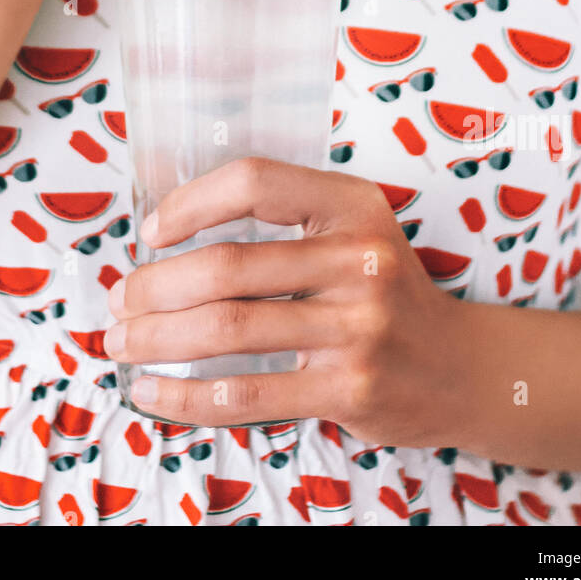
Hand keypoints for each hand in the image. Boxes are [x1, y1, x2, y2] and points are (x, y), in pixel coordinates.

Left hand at [103, 157, 467, 445]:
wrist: (460, 367)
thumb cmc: (381, 293)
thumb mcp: (352, 232)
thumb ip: (280, 225)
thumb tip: (164, 240)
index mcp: (352, 204)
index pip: (254, 182)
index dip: (190, 203)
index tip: (153, 233)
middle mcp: (360, 259)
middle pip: (228, 265)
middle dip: (154, 286)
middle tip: (120, 300)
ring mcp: (359, 326)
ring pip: (228, 330)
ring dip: (156, 339)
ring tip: (121, 341)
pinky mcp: (351, 389)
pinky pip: (247, 395)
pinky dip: (186, 397)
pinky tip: (152, 393)